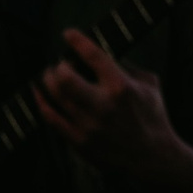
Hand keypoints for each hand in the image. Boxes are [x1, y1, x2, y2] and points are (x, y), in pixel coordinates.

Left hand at [38, 27, 183, 187]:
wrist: (152, 159)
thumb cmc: (153, 118)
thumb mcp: (150, 85)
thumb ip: (128, 66)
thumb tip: (103, 54)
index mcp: (121, 87)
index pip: (93, 56)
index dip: (77, 40)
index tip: (68, 34)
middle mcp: (103, 105)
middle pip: (65, 78)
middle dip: (58, 66)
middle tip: (59, 64)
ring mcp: (89, 125)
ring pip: (55, 96)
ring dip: (48, 81)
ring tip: (49, 76)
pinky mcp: (80, 141)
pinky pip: (51, 118)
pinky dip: (42, 102)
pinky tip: (40, 94)